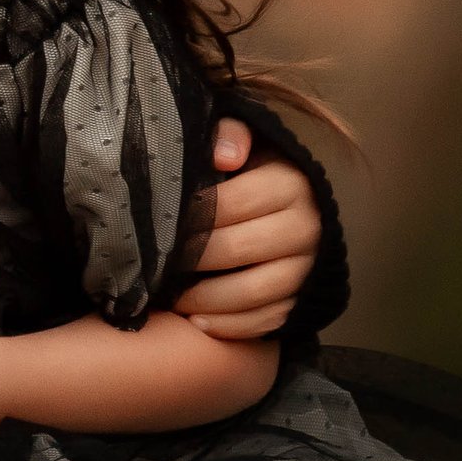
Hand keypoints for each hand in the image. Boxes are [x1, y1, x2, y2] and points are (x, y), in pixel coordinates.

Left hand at [173, 117, 318, 338]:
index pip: (228, 204)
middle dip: (187, 259)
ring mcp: (307, 267)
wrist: (292, 205)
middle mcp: (306, 227)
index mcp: (289, 184)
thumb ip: (229, 135)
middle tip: (154, 262)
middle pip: (234, 250)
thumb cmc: (251, 170)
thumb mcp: (243, 142)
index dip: (188, 216)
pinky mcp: (304, 298)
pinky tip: (195, 322)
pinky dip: (229, 326)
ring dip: (203, 300)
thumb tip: (224, 155)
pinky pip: (266, 321)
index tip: (156, 222)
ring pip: (251, 293)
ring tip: (170, 296)